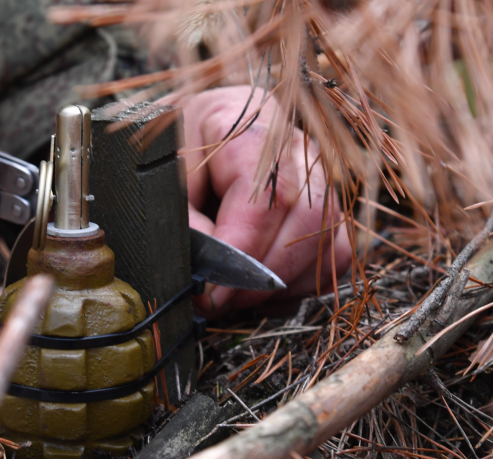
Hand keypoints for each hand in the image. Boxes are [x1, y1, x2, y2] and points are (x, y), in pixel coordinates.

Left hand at [181, 86, 352, 313]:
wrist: (179, 140)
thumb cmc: (166, 156)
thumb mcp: (158, 180)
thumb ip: (183, 223)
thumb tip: (208, 274)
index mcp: (247, 125)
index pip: (265, 194)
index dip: (241, 251)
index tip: (211, 288)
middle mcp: (293, 145)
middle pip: (307, 216)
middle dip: (263, 272)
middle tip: (220, 299)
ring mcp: (317, 174)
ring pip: (328, 238)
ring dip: (282, 281)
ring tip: (236, 295)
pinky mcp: (325, 204)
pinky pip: (334, 253)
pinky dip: (301, 281)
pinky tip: (261, 286)